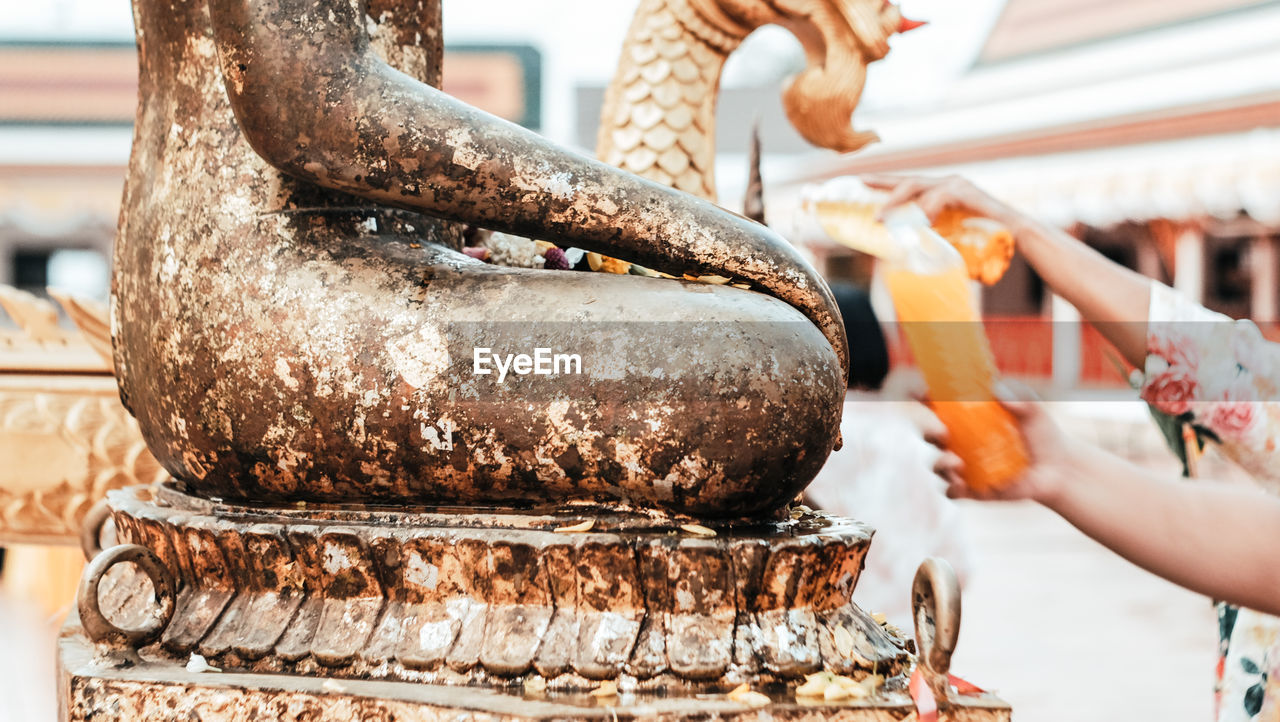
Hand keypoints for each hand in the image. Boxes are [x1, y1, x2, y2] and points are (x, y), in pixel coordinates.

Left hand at [862, 174, 1030, 231]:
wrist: (1018, 235)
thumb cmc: (985, 240)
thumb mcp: (951, 238)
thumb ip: (931, 238)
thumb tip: (905, 254)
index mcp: (942, 193)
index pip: (909, 186)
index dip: (885, 183)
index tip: (861, 181)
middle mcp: (948, 184)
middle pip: (909, 181)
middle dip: (882, 185)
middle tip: (861, 187)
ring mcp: (958, 185)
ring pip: (919, 186)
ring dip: (897, 203)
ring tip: (881, 218)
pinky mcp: (967, 193)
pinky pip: (940, 197)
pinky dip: (927, 209)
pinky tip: (920, 221)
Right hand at [934, 389, 1077, 504]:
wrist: (1059, 470)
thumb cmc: (1044, 436)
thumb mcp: (1034, 412)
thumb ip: (1019, 399)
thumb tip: (997, 390)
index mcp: (970, 421)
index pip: (941, 407)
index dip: (927, 399)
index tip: (922, 392)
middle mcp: (962, 444)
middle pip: (931, 436)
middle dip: (927, 431)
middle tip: (940, 430)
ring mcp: (966, 468)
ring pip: (938, 465)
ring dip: (940, 462)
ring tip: (956, 462)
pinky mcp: (973, 490)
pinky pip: (952, 491)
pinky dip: (952, 487)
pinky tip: (961, 484)